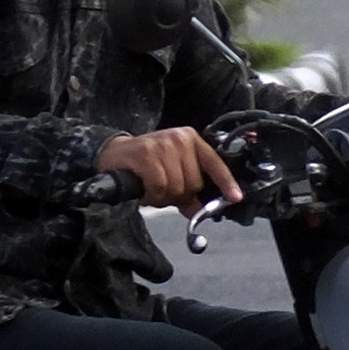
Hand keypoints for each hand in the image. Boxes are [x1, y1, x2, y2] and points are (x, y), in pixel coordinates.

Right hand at [97, 127, 240, 207]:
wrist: (113, 154)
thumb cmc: (145, 163)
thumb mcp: (171, 172)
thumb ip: (188, 191)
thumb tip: (201, 211)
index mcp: (191, 139)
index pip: (214, 162)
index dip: (226, 182)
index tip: (235, 197)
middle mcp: (180, 139)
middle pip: (194, 182)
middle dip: (180, 194)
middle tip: (163, 189)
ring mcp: (163, 145)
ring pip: (177, 187)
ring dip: (163, 196)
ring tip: (152, 187)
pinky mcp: (147, 154)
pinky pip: (160, 186)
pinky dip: (152, 194)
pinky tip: (145, 187)